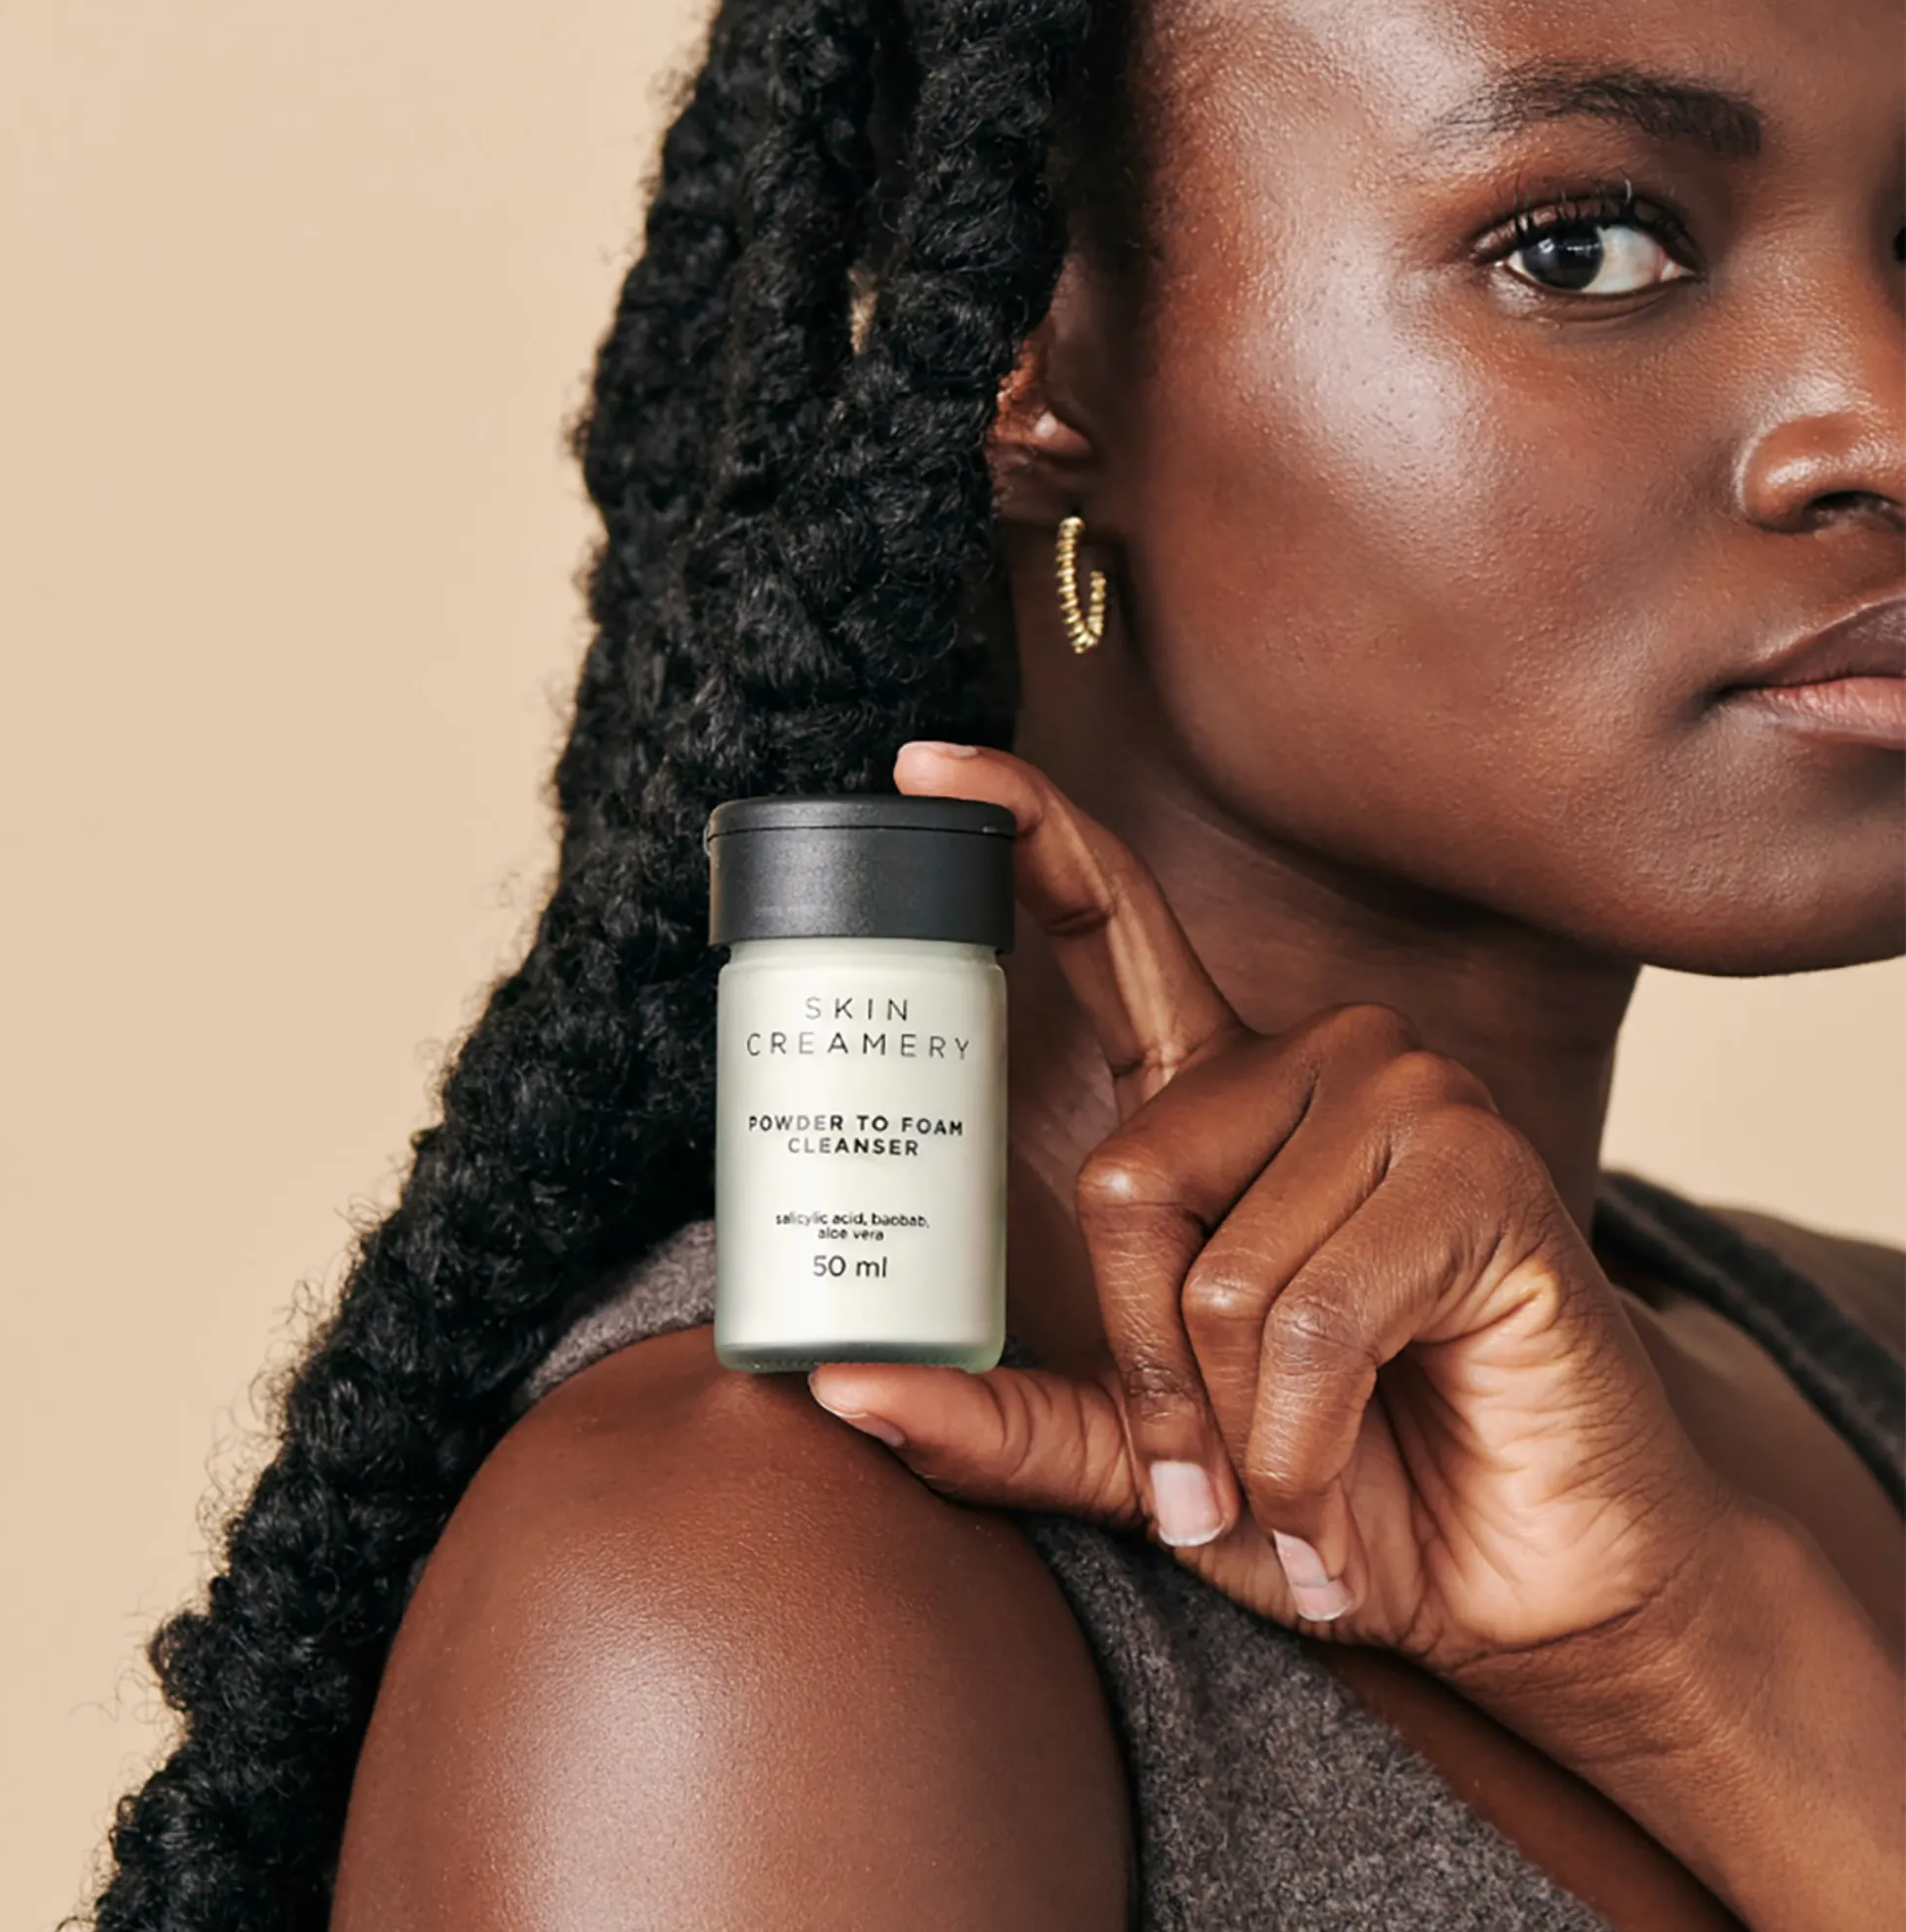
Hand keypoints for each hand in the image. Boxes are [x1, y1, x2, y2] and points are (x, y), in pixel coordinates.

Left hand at [807, 741, 1736, 1686]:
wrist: (1509, 1585)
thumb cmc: (1330, 1490)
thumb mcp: (1136, 1457)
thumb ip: (1000, 1421)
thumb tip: (839, 1391)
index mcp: (1222, 1096)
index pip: (1114, 929)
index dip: (1027, 833)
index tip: (925, 764)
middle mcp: (1315, 1063)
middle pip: (1128, 1177)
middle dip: (1151, 1367)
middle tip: (1212, 1473)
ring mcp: (1407, 1097)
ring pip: (1218, 1268)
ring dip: (1238, 1427)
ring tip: (1299, 1482)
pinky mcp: (1482, 1170)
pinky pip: (1309, 1315)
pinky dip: (1298, 1451)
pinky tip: (1344, 1503)